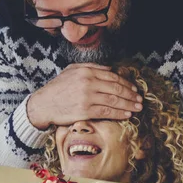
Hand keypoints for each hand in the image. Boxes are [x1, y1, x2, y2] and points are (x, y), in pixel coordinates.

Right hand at [26, 63, 141, 129]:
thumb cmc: (57, 88)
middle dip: (130, 94)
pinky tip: (127, 114)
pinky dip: (119, 113)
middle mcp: (88, 82)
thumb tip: (110, 69)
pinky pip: (107, 112)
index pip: (112, 76)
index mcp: (86, 71)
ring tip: (137, 108)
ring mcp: (87, 97)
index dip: (126, 83)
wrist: (43, 105)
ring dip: (128, 104)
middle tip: (139, 99)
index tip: (134, 89)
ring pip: (114, 100)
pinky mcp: (85, 111)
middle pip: (116, 88)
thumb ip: (91, 67)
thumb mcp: (71, 71)